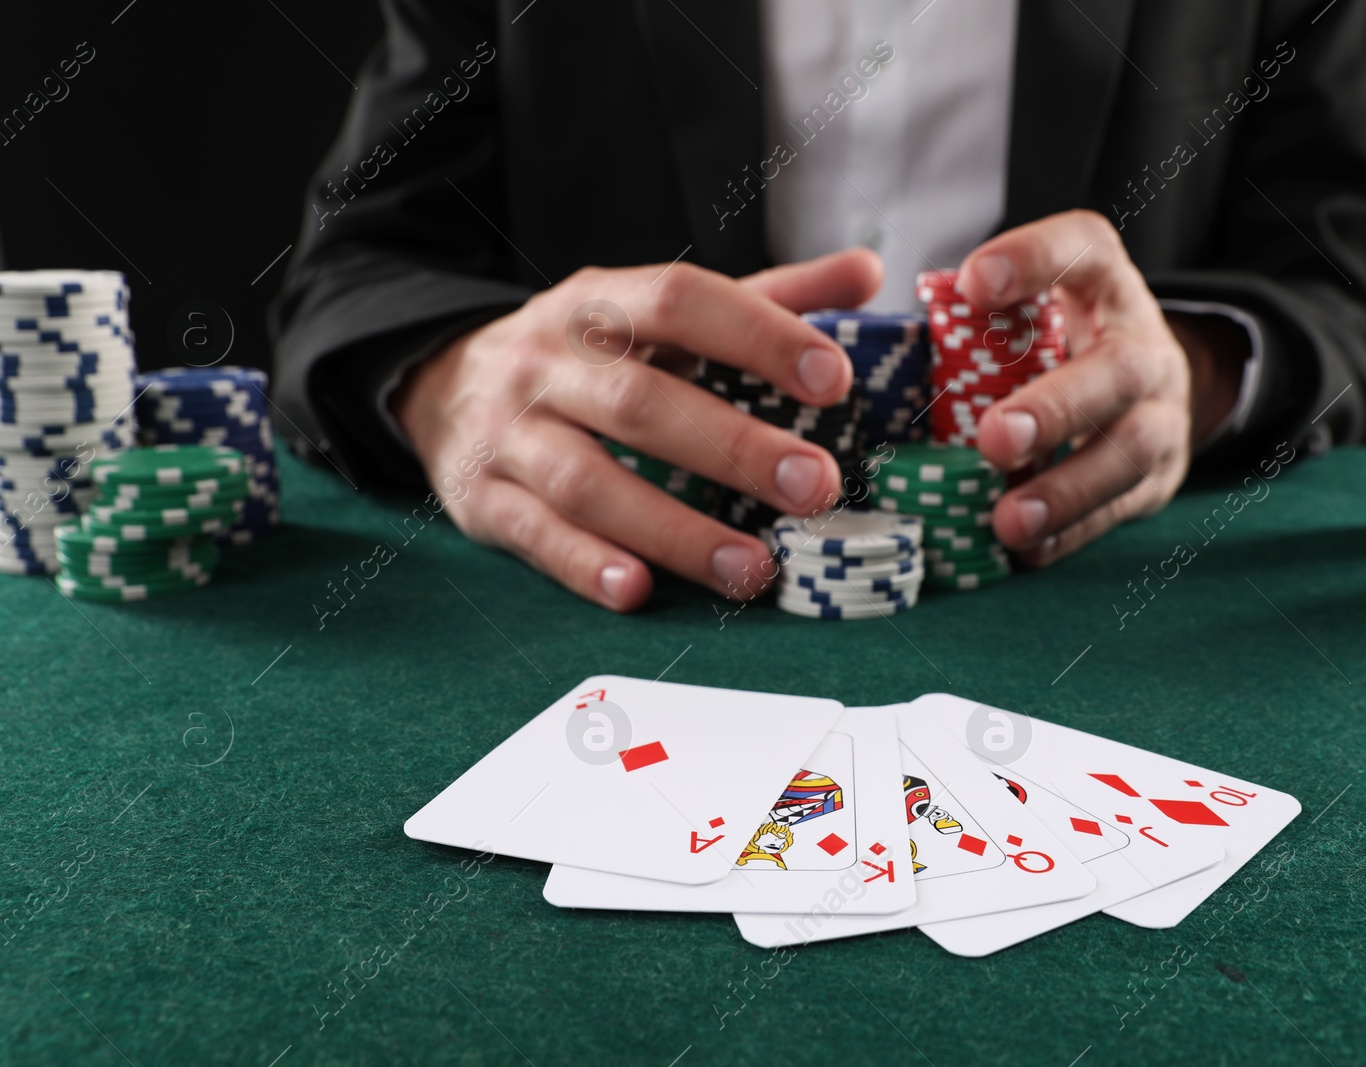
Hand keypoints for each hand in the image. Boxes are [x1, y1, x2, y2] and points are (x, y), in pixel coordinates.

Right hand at [392, 249, 882, 611]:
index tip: (834, 379)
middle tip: (817, 487)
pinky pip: (537, 537)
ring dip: (676, 531)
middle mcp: (548, 362)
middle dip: (734, 447)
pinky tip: (639, 591)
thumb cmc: (589, 355)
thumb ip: (763, 299)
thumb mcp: (659, 315)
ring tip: (755, 569)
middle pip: (641, 402)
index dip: (759, 336)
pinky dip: (587, 566)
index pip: (682, 301)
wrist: (442, 385)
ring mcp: (510, 433)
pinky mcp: (482, 499)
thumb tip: (868, 271)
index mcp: (601, 302)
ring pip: (591, 483)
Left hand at [954, 210, 1241, 564]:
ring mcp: (1162, 412)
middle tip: (994, 439)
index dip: (1032, 260)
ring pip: (1131, 451)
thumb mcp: (1032, 309)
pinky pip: (1124, 507)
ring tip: (1007, 521)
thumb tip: (890, 348)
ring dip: (1066, 490)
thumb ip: (978, 317)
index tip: (973, 283)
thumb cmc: (1057, 343)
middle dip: (1056, 408)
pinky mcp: (1161, 475)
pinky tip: (1028, 549)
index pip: (1082, 249)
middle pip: (1118, 370)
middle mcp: (1143, 343)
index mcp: (1103, 283)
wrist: (1146, 382)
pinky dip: (1073, 532)